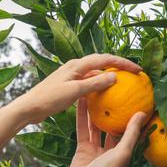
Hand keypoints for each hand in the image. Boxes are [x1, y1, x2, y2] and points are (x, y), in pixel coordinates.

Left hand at [12, 54, 142, 125]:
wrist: (28, 108)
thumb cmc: (49, 98)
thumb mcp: (74, 91)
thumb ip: (95, 83)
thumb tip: (115, 76)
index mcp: (77, 64)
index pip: (106, 59)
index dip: (123, 63)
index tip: (138, 70)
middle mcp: (75, 66)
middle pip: (102, 63)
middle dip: (119, 66)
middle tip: (135, 75)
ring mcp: (72, 76)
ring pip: (95, 73)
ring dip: (109, 77)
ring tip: (124, 85)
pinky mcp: (69, 85)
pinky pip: (89, 83)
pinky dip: (99, 87)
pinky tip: (105, 97)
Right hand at [64, 98, 147, 166]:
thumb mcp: (122, 151)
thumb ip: (131, 133)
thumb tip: (142, 114)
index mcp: (123, 153)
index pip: (132, 134)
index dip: (135, 120)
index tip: (138, 103)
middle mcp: (111, 151)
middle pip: (113, 129)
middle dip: (115, 114)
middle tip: (115, 96)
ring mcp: (96, 149)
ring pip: (97, 127)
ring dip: (97, 112)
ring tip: (97, 96)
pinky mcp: (83, 148)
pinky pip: (83, 129)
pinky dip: (82, 116)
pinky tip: (82, 102)